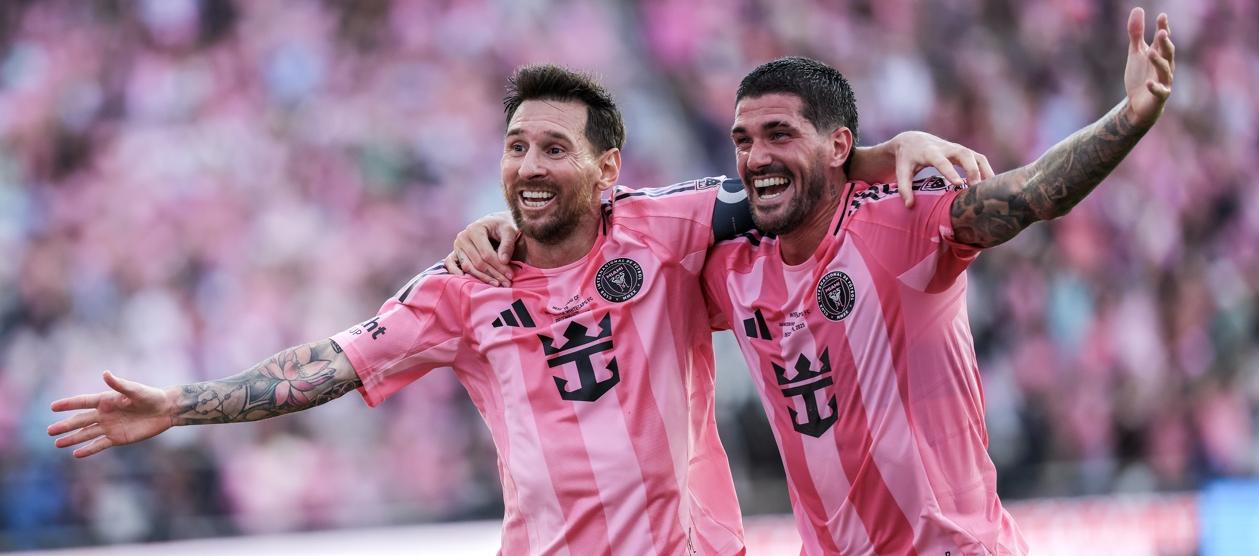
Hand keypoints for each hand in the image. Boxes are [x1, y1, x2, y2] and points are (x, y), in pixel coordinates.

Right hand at [48, 371, 175, 457]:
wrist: (165, 410)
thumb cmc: (151, 396)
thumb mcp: (135, 390)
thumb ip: (119, 384)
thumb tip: (105, 373)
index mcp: (106, 400)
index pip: (82, 402)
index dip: (68, 404)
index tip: (52, 407)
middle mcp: (105, 414)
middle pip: (80, 421)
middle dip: (65, 426)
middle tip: (49, 431)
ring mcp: (110, 427)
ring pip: (86, 434)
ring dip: (72, 439)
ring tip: (57, 443)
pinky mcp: (117, 438)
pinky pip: (99, 444)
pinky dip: (88, 449)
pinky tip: (76, 454)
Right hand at [442, 211, 519, 286]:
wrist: (494, 223)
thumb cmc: (502, 227)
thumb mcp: (509, 230)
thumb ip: (507, 244)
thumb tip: (503, 261)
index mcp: (475, 229)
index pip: (486, 254)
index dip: (499, 266)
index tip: (510, 275)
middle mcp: (463, 237)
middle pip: (478, 262)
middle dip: (493, 274)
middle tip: (507, 283)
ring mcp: (457, 246)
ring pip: (468, 267)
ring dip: (483, 278)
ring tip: (497, 284)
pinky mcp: (455, 252)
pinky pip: (451, 264)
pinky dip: (457, 273)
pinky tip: (468, 282)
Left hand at [888, 131, 994, 207]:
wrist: (913, 139)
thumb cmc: (907, 158)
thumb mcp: (902, 171)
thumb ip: (904, 188)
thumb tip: (910, 206)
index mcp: (930, 152)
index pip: (942, 161)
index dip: (951, 172)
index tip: (959, 184)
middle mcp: (946, 148)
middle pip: (964, 154)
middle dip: (972, 169)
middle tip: (976, 188)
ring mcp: (957, 149)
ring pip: (976, 156)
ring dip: (984, 171)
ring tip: (988, 189)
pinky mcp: (964, 152)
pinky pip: (979, 159)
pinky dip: (986, 170)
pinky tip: (990, 185)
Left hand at [1124, 8, 1173, 127]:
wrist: (1138, 104)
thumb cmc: (1140, 76)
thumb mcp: (1136, 53)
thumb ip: (1136, 33)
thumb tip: (1138, 9)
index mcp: (1160, 54)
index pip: (1163, 39)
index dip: (1163, 28)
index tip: (1162, 16)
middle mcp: (1165, 66)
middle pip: (1168, 52)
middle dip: (1165, 43)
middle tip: (1161, 32)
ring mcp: (1164, 81)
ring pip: (1165, 70)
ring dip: (1159, 61)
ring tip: (1151, 53)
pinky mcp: (1160, 96)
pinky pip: (1160, 91)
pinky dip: (1155, 87)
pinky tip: (1148, 82)